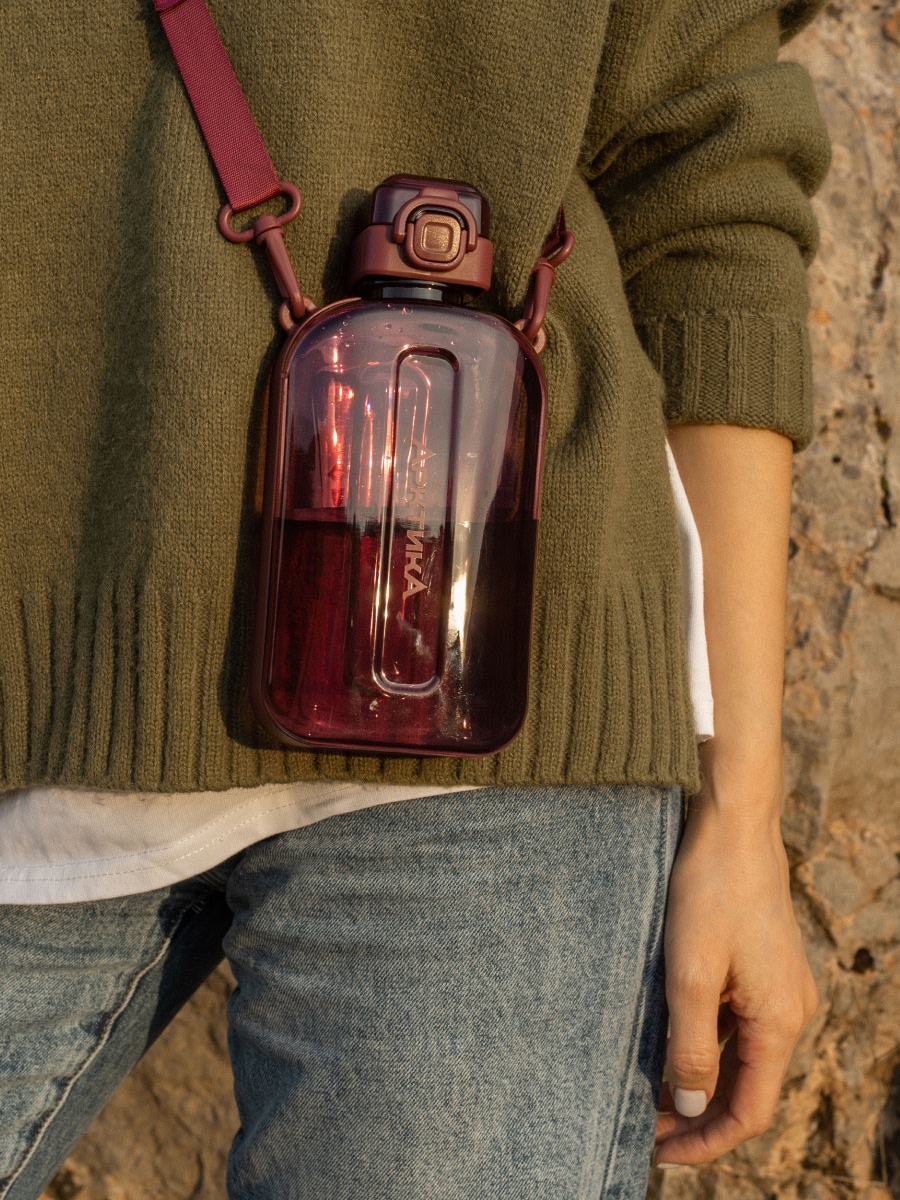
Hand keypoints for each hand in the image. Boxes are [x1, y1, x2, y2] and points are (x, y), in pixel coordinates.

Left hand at [654, 752, 818, 1165]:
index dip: (706, 1140)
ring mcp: (778, 987)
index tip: (659, 1152)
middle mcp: (789, 1010)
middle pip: (747, 1087)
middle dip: (698, 1114)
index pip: (749, 1110)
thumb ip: (693, 1045)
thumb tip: (693, 1106)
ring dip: (699, 1078)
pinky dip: (705, 1042)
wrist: (732, 826)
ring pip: (741, 1054)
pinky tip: (667, 1042)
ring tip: (648, 1091)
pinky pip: (737, 1022)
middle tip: (645, 1127)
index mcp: (780, 1021)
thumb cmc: (711, 892)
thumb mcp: (690, 974)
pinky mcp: (762, 965)